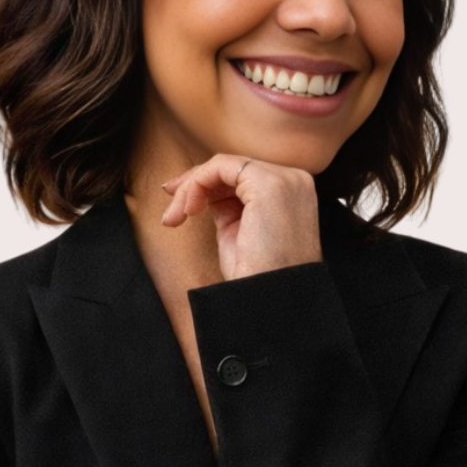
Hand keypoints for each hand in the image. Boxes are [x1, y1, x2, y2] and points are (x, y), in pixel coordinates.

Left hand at [161, 154, 322, 279]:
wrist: (269, 300)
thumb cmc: (255, 277)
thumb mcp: (241, 233)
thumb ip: (229, 207)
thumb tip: (203, 192)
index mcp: (292, 194)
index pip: (244, 177)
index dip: (208, 185)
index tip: (180, 205)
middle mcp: (295, 181)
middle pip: (233, 168)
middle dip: (194, 184)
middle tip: (171, 209)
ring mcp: (285, 180)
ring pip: (223, 165)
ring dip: (191, 188)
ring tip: (176, 217)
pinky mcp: (268, 184)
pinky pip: (220, 167)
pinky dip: (196, 183)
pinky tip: (189, 210)